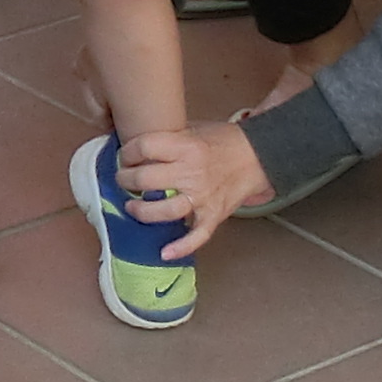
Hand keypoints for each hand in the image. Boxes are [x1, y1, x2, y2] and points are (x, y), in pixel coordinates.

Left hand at [122, 120, 271, 256]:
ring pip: (164, 210)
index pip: (144, 147)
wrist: (257, 156)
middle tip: (124, 180)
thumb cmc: (223, 141)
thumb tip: (136, 147)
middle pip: (146, 179)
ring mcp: (203, 196)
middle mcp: (192, 172)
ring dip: (141, 211)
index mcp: (187, 146)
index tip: (124, 157)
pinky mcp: (214, 215)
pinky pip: (197, 236)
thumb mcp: (194, 129)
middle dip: (126, 180)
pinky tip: (165, 253)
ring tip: (131, 207)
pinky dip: (181, 247)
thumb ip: (168, 137)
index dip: (127, 152)